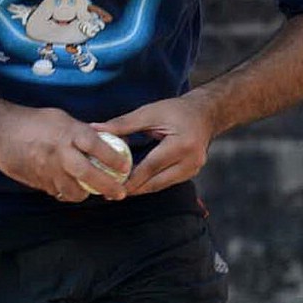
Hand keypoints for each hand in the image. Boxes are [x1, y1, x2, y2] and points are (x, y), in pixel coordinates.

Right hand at [0, 107, 130, 202]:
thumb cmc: (31, 121)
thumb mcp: (60, 118)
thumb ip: (80, 132)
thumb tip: (102, 141)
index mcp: (68, 133)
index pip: (98, 147)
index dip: (115, 158)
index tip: (125, 166)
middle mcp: (60, 153)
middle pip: (90, 175)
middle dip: (108, 187)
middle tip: (120, 193)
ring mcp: (48, 170)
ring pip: (73, 192)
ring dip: (85, 194)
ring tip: (91, 191)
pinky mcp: (37, 181)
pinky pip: (57, 192)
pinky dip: (65, 192)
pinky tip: (68, 187)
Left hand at [99, 91, 218, 196]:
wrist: (205, 114)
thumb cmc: (177, 110)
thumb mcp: (150, 112)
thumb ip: (123, 124)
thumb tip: (96, 130)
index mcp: (182, 144)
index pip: (151, 166)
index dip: (130, 178)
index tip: (111, 184)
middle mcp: (191, 160)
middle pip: (156, 182)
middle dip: (133, 188)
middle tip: (111, 193)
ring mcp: (193, 169)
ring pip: (161, 185)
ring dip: (141, 188)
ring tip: (119, 190)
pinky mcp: (191, 173)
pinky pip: (167, 182)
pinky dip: (151, 183)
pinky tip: (136, 183)